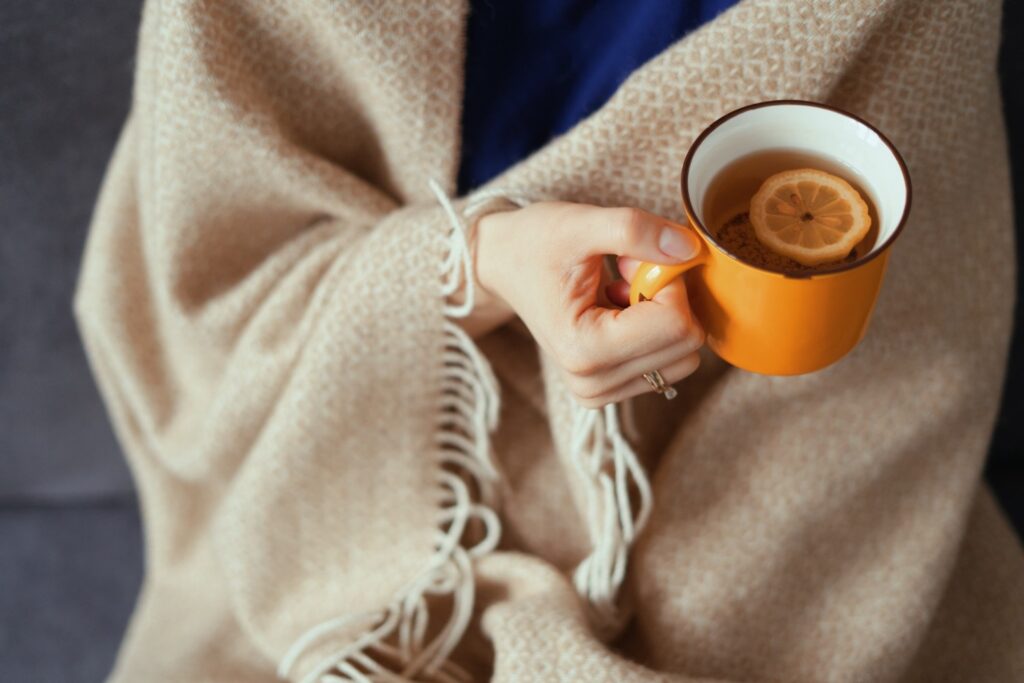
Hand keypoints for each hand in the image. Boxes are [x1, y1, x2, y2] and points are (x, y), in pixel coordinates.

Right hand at [473, 201, 703, 407]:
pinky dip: (656, 331)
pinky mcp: (612, 390)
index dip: (666, 278)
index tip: (630, 259)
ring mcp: (602, 392)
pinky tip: (621, 310)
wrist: (505, 264)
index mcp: (583, 349)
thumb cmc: (536, 242)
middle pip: (686, 343)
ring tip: (621, 291)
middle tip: (626, 272)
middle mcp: (592, 383)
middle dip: (668, 297)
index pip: (675, 322)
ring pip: (684, 356)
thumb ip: (634, 231)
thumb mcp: (581, 223)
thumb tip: (690, 250)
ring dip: (665, 314)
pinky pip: (670, 363)